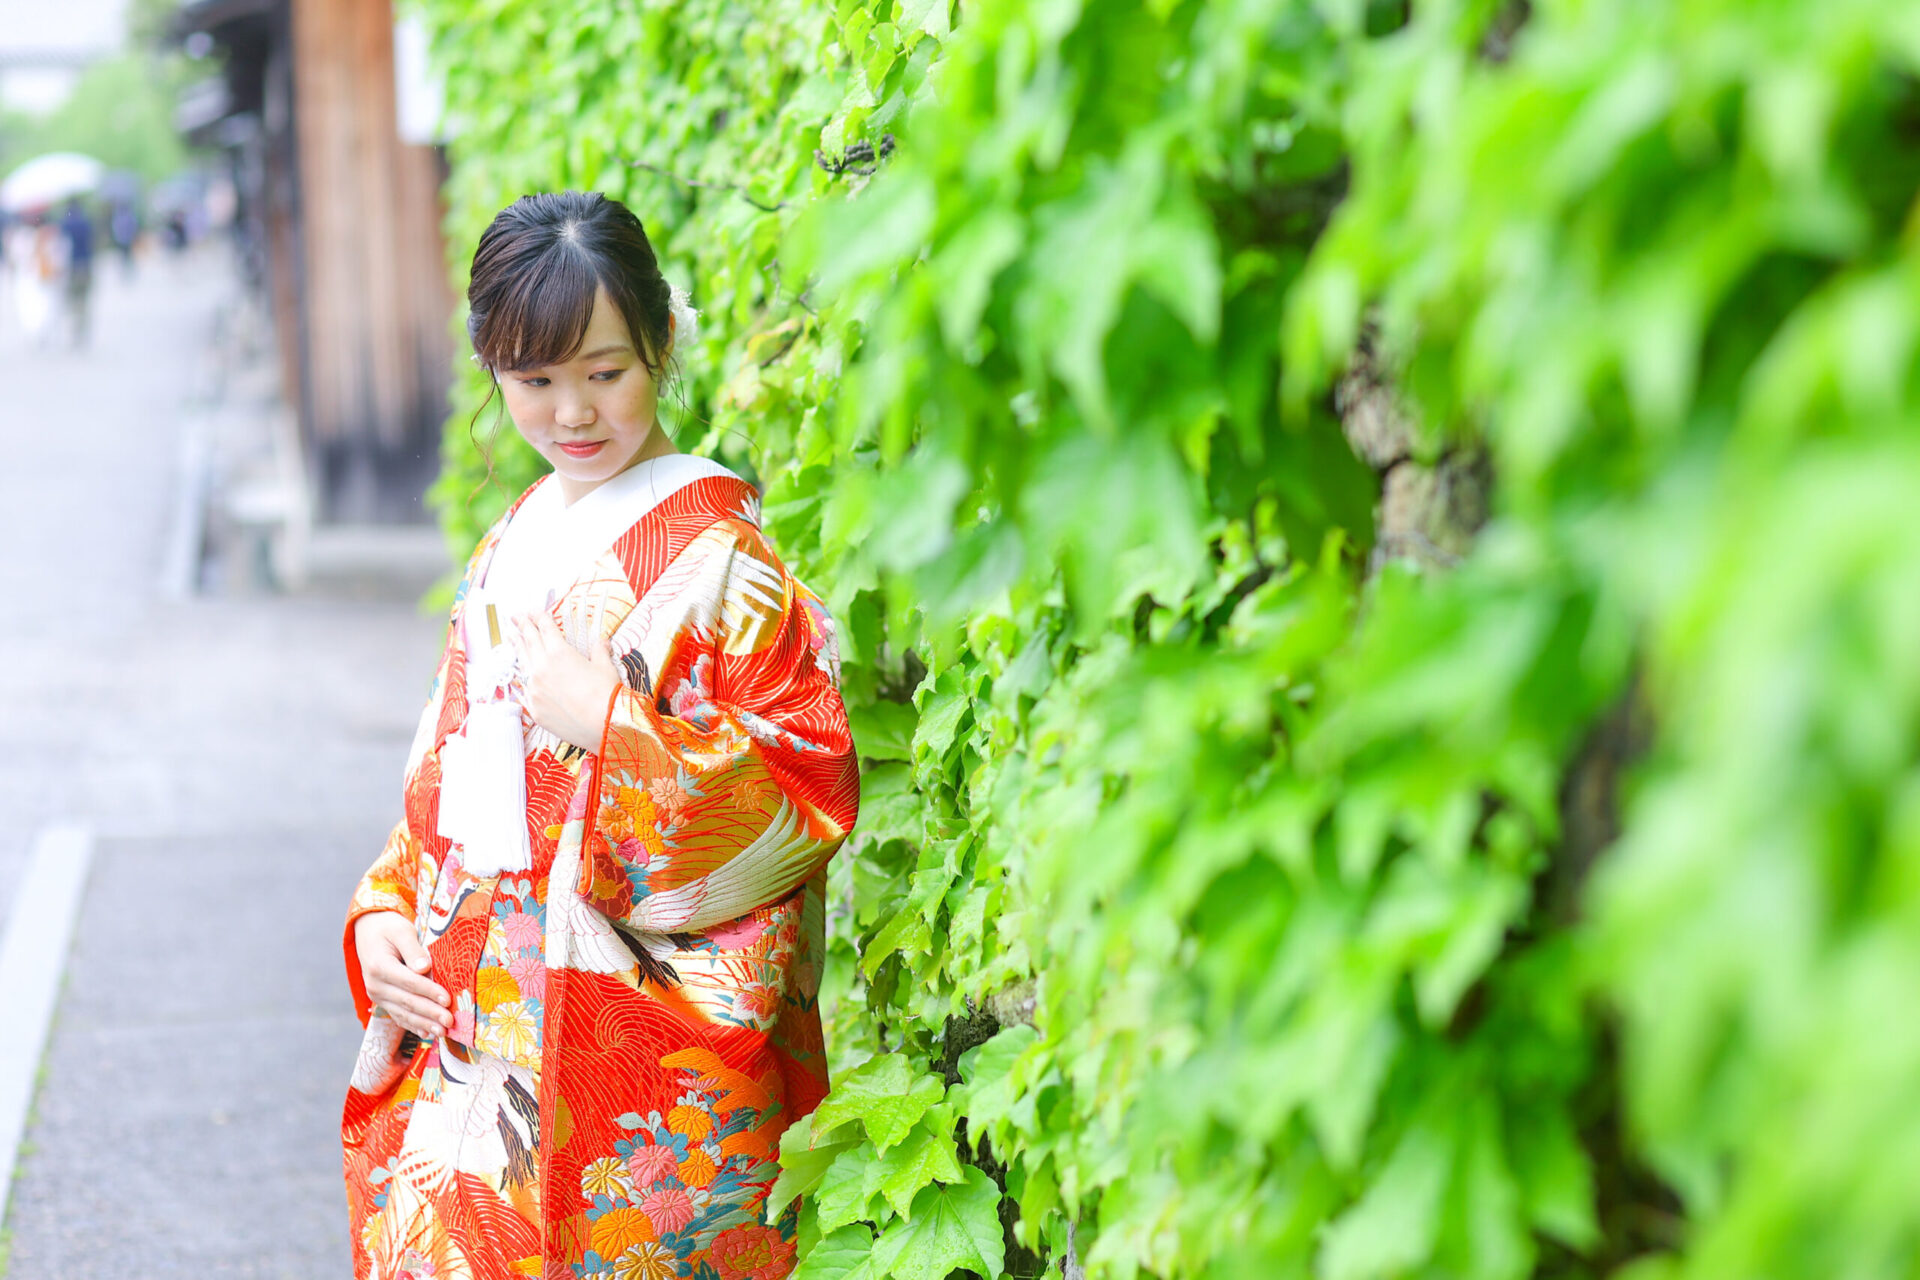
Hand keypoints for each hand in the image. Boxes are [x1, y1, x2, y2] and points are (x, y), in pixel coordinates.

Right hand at [354, 910, 451, 1036]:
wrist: (368, 931)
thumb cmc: (389, 928)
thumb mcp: (401, 930)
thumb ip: (412, 949)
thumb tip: (424, 967)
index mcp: (380, 966)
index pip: (409, 982)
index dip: (429, 991)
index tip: (448, 999)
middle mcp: (375, 985)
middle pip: (407, 1002)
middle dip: (430, 1013)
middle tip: (450, 1021)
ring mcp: (377, 995)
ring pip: (403, 1013)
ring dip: (424, 1024)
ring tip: (443, 1032)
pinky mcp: (382, 1000)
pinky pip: (398, 1016)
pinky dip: (413, 1026)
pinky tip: (427, 1034)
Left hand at [512, 608, 621, 753]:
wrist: (604, 726)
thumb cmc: (608, 696)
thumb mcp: (605, 667)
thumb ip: (599, 651)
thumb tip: (601, 642)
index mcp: (559, 652)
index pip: (545, 628)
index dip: (539, 616)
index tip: (533, 611)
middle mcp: (542, 667)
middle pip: (528, 641)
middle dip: (522, 626)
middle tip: (516, 617)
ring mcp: (534, 688)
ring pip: (521, 662)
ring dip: (516, 646)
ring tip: (510, 636)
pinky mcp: (534, 707)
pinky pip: (524, 687)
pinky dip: (523, 674)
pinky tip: (522, 670)